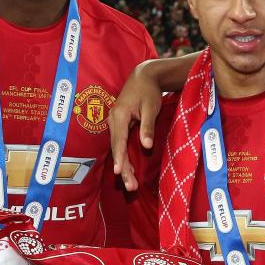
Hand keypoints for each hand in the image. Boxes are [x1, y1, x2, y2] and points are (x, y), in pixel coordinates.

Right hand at [109, 61, 163, 190]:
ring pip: (118, 149)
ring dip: (123, 167)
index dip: (119, 158)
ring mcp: (115, 124)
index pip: (119, 141)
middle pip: (117, 149)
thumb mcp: (151, 108)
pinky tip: (128, 171)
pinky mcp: (119, 126)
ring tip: (130, 185)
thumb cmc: (148, 91)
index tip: (118, 172)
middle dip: (123, 169)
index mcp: (119, 117)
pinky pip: (120, 145)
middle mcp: (113, 121)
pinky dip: (124, 158)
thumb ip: (147, 126)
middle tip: (130, 187)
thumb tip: (145, 145)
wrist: (143, 77)